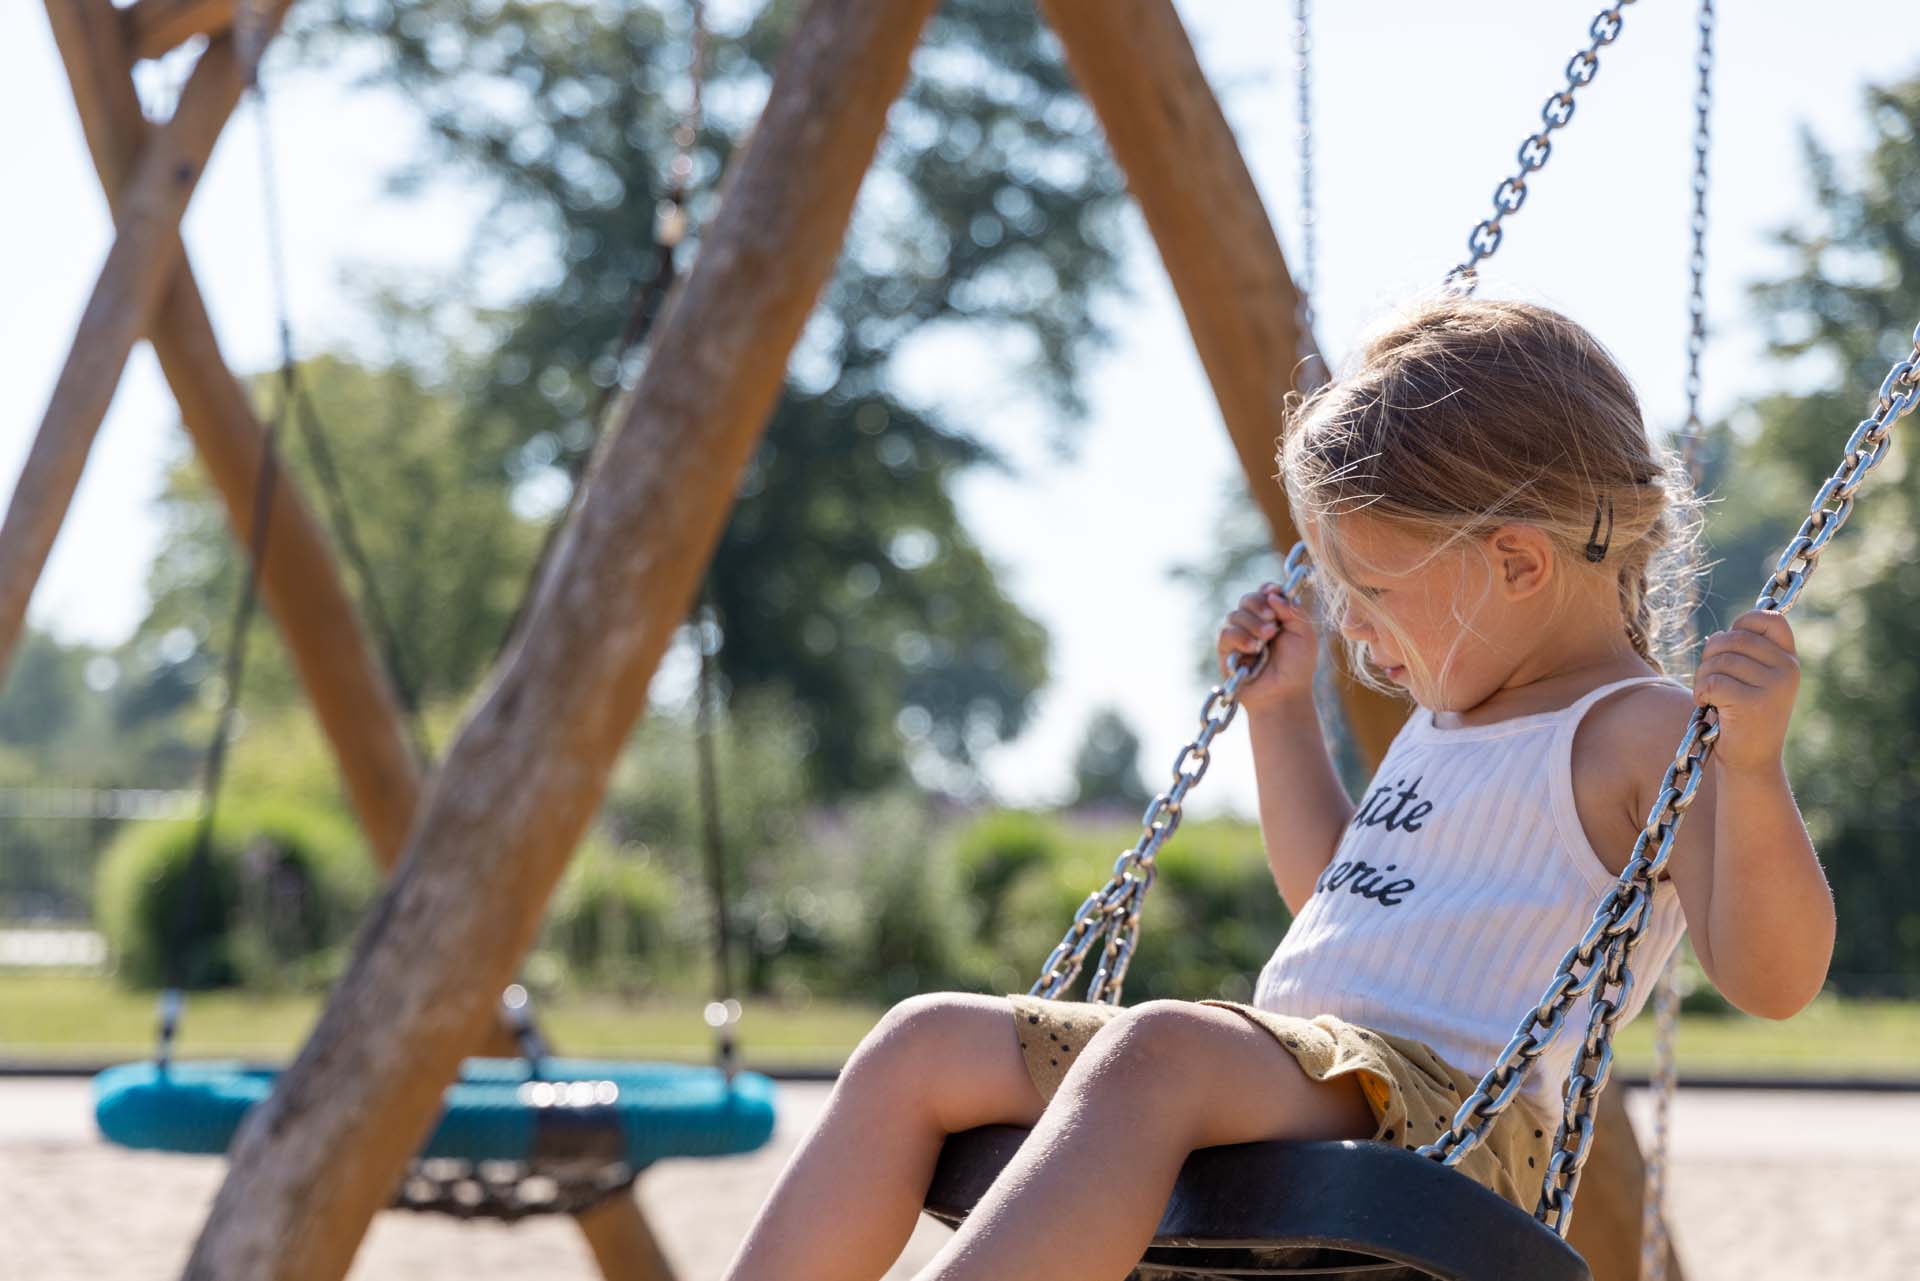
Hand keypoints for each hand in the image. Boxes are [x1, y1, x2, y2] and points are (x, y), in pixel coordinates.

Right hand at [1217, 583, 1318, 712]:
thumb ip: (1293, 610)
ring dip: (1252, 624)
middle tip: (1272, 622)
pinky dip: (1239, 637)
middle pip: (1247, 599)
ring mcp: (1239, 635)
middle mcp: (1255, 622)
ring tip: (1266, 640)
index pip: (1265, 592)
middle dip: (1259, 606)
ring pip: (1235, 614)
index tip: (1275, 592)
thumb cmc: (1297, 667)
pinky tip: (1252, 648)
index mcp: (1275, 616)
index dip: (1268, 590)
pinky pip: (1226, 633)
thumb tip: (1273, 593)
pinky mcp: (1226, 650)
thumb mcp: (1305, 634)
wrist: (1283, 694)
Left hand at [1693, 609, 1798, 772]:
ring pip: (1719, 660)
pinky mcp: (1753, 703)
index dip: (1742, 623)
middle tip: (1708, 678)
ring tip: (1707, 696)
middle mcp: (1787, 669)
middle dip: (1710, 655)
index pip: (1769, 619)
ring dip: (1702, 677)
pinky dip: (1700, 692)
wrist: (1752, 762)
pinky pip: (1712, 681)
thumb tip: (1718, 635)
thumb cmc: (1744, 718)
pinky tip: (1706, 706)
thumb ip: (1744, 655)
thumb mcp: (1753, 681)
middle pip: (1733, 637)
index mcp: (1789, 660)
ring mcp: (1773, 686)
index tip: (1727, 645)